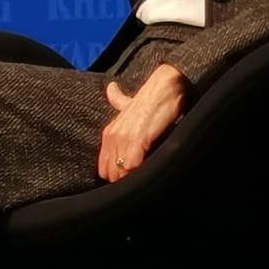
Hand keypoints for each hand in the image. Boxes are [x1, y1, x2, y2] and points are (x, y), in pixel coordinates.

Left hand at [99, 65, 186, 182]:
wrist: (165, 87)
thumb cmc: (151, 98)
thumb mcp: (128, 102)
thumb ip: (118, 100)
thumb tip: (111, 89)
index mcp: (109, 133)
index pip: (103, 165)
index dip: (115, 174)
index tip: (126, 178)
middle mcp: (113, 137)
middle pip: (110, 172)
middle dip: (122, 180)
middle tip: (135, 181)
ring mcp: (123, 139)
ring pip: (119, 172)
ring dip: (130, 178)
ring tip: (142, 179)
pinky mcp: (137, 140)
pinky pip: (131, 166)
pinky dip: (138, 173)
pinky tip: (146, 172)